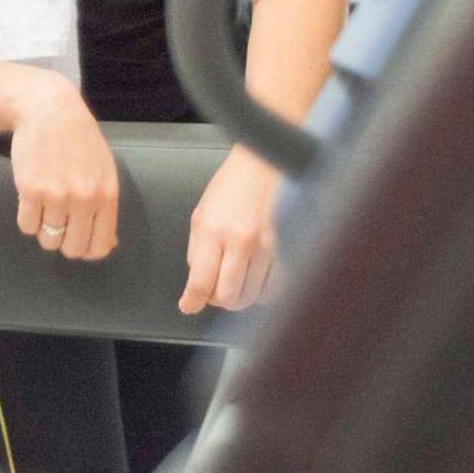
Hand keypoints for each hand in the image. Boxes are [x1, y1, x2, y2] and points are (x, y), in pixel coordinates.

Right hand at [8, 71, 119, 260]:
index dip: (87, 249)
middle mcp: (84, 199)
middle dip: (64, 241)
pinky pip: (27, 226)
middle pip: (73, 249)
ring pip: (48, 240)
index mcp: (107, 195)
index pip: (100, 245)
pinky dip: (27, 218)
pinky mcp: (30, 189)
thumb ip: (106, 205)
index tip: (77, 240)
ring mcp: (56, 195)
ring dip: (44, 229)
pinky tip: (31, 199)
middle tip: (58, 223)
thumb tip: (108, 243)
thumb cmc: (78, 138)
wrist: (48, 109)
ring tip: (44, 206)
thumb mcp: (103, 168)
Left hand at [180, 146, 281, 314]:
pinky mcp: (285, 250)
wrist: (262, 167)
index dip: (191, 301)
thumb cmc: (229, 187)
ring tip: (235, 280)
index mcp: (213, 230)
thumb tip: (196, 285)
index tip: (188, 305)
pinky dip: (262, 292)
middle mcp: (240, 240)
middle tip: (214, 289)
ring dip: (239, 296)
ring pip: (250, 297)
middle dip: (217, 300)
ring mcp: (265, 247)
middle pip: (227, 297)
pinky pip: (273, 289)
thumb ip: (196, 251)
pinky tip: (254, 279)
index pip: (200, 281)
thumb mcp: (201, 215)